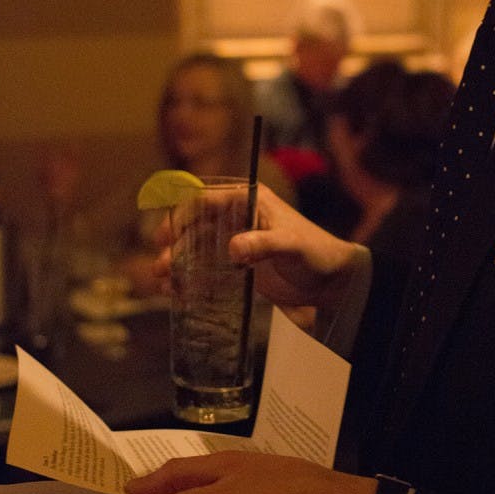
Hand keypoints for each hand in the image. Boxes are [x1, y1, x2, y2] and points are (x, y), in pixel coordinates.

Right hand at [151, 184, 362, 311]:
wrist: (333, 282)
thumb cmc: (316, 253)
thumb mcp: (291, 245)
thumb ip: (263, 244)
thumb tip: (233, 248)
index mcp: (250, 200)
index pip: (207, 200)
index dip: (182, 215)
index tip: (165, 236)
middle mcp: (239, 218)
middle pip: (196, 226)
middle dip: (175, 245)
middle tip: (161, 266)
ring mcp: (237, 242)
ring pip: (197, 248)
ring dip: (178, 263)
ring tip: (163, 283)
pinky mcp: (239, 266)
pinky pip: (208, 269)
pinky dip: (191, 279)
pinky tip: (177, 294)